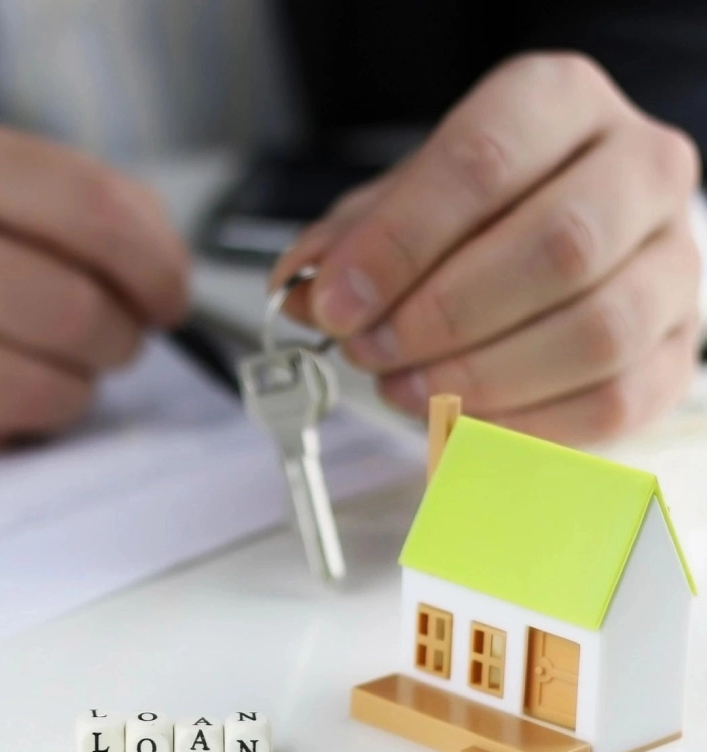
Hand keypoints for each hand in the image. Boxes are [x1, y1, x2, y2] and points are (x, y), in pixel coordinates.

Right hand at [0, 110, 188, 454]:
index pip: (93, 214)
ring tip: (56, 374)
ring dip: (73, 394)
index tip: (169, 299)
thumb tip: (163, 276)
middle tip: (110, 342)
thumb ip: (72, 207)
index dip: (157, 268)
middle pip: (73, 313)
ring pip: (36, 392)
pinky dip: (8, 426)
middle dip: (119, 341)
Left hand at [273, 53, 702, 443]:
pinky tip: (459, 421)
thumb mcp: (403, 202)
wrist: (572, 234)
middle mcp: (637, 172)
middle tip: (369, 350)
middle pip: (556, 246)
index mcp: (558, 105)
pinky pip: (612, 403)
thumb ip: (352, 241)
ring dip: (479, 376)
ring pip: (596, 331)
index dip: (399, 243)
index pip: (484, 162)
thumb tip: (301, 290)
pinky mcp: (674, 349)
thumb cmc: (483, 212)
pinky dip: (521, 426)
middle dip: (441, 316)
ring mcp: (671, 264)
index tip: (335, 302)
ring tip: (404, 388)